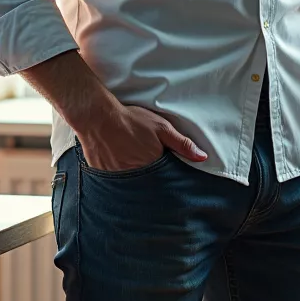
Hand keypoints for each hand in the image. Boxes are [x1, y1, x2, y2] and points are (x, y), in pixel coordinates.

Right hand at [74, 99, 207, 171]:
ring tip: (130, 161)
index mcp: (152, 167)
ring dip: (133, 176)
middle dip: (149, 177)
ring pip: (130, 183)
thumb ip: (182, 144)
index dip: (165, 174)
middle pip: (147, 183)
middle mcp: (135, 177)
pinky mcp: (103, 175)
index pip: (164, 179)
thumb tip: (202, 157)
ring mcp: (118, 178)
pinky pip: (114, 181)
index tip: (164, 169)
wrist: (97, 117)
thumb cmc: (131, 120)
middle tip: (143, 162)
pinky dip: (117, 175)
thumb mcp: (162, 128)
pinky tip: (116, 162)